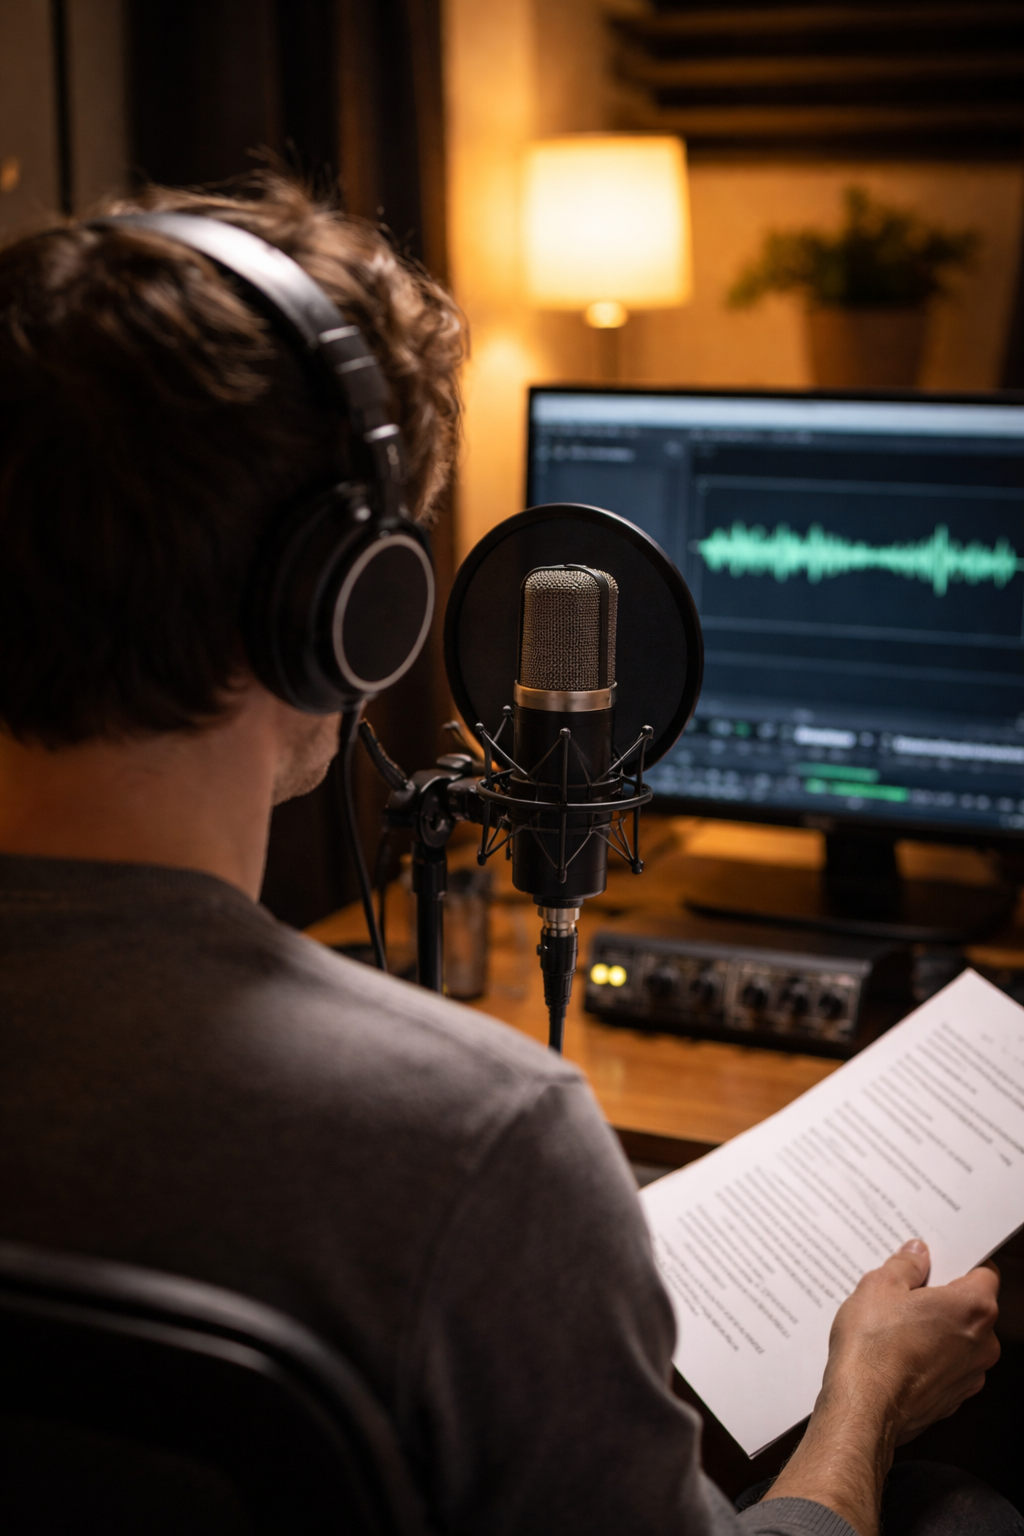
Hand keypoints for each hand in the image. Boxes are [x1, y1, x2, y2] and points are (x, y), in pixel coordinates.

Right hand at [822, 1239, 999, 1445]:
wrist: (864, 1409)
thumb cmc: (874, 1347)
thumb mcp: (880, 1286)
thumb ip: (906, 1265)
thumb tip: (917, 1255)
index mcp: (973, 1307)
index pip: (985, 1272)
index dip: (959, 1262)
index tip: (936, 1260)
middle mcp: (983, 1343)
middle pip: (971, 1307)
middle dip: (942, 1296)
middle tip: (905, 1289)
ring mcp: (970, 1375)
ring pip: (958, 1339)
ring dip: (935, 1329)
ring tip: (893, 1324)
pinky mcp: (952, 1399)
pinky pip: (946, 1366)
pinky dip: (928, 1357)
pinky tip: (895, 1352)